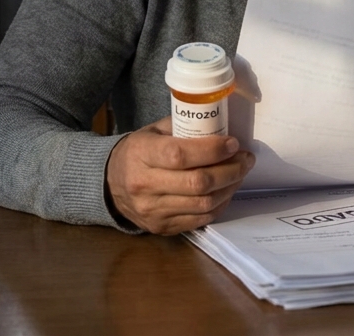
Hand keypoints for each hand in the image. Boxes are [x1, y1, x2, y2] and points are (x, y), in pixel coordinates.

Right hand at [105, 117, 254, 234]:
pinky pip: (200, 219)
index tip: (232, 144)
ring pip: (203, 204)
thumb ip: (182, 128)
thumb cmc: (137, 153)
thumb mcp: (152, 132)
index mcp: (141, 154)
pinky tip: (225, 191)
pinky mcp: (162, 227)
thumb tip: (220, 125)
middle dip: (230, 170)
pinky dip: (219, 204)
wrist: (109, 186)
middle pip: (198, 183)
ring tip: (239, 173)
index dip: (212, 150)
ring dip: (229, 188)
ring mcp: (153, 210)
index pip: (180, 155)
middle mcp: (145, 185)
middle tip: (245, 159)